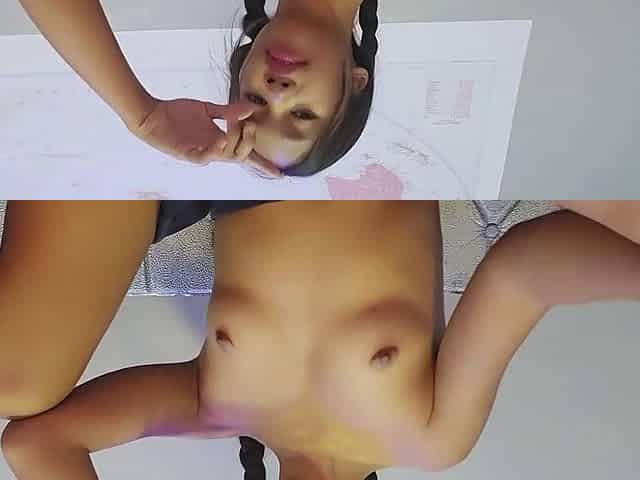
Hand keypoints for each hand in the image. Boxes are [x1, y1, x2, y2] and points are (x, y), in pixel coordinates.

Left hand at [128, 97, 282, 177]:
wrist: (151, 115)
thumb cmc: (177, 114)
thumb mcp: (208, 109)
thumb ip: (230, 111)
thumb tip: (252, 108)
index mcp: (221, 142)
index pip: (246, 155)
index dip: (262, 164)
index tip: (279, 173)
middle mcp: (214, 151)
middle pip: (242, 155)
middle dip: (249, 141)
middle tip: (249, 125)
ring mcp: (202, 153)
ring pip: (228, 156)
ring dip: (235, 142)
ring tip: (236, 125)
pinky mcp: (188, 153)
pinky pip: (205, 157)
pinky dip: (215, 150)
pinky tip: (220, 139)